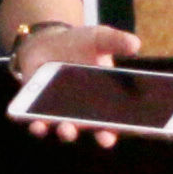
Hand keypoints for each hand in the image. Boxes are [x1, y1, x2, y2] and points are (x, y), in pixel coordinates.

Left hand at [8, 13, 139, 145]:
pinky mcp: (38, 107)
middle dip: (97, 134)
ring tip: (67, 129)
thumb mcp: (99, 38)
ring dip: (66, 131)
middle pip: (93, 129)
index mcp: (104, 100)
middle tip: (101, 135)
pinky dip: (37, 125)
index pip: (113, 121)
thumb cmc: (79, 43)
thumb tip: (135, 44)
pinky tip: (37, 124)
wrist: (47, 41)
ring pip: (65, 129)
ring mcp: (60, 111)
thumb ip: (115, 41)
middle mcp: (84, 111)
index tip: (118, 134)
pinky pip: (38, 122)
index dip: (116, 129)